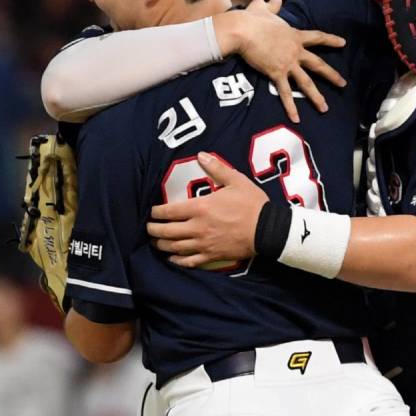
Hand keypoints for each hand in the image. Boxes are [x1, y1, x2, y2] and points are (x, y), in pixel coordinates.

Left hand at [147, 152, 267, 268]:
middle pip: (167, 231)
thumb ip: (216, 168)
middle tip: (149, 227)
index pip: (169, 211)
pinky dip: (178, 260)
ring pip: (175, 247)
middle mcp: (197, 227)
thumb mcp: (236, 180)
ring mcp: (203, 244)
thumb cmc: (252, 204)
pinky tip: (173, 258)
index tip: (152, 211)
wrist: (267, 230)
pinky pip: (190, 261)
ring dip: (162, 245)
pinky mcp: (212, 256)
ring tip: (156, 242)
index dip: (156, 212)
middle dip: (154, 229)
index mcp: (200, 207)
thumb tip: (201, 155)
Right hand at [215, 0, 346, 122]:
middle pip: (318, 64)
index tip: (343, 43)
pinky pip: (285, 93)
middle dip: (332, 75)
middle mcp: (295, 51)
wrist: (243, 30)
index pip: (317, 38)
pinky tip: (297, 118)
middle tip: (344, 84)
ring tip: (325, 108)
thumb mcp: (263, 9)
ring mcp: (288, 63)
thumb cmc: (252, 19)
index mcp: (295, 35)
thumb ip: (272, 6)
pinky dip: (291, 107)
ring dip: (316, 97)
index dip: (331, 40)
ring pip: (306, 82)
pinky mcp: (276, 73)